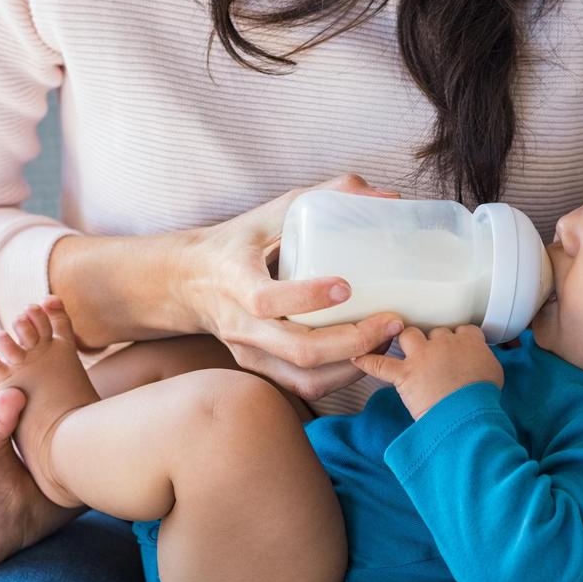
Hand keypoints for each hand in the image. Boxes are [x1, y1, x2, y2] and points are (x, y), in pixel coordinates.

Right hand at [184, 174, 405, 400]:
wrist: (190, 281)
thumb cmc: (239, 242)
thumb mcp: (273, 211)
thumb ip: (326, 195)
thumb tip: (387, 196)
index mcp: (235, 280)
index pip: (266, 300)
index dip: (308, 297)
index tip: (347, 287)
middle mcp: (240, 324)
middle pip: (299, 350)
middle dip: (354, 341)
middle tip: (392, 321)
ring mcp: (250, 352)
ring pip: (307, 377)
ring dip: (355, 365)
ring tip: (386, 339)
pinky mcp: (261, 369)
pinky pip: (305, 386)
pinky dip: (342, 376)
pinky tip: (366, 354)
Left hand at [351, 325, 503, 418]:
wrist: (468, 415)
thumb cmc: (483, 398)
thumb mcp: (494, 373)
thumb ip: (483, 360)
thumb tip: (478, 363)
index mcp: (469, 341)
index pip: (462, 329)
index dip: (457, 338)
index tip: (456, 346)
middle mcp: (444, 343)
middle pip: (434, 331)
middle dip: (433, 342)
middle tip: (433, 356)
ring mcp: (422, 356)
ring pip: (408, 335)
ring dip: (406, 340)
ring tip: (404, 348)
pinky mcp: (405, 374)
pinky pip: (379, 364)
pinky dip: (367, 361)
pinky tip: (357, 359)